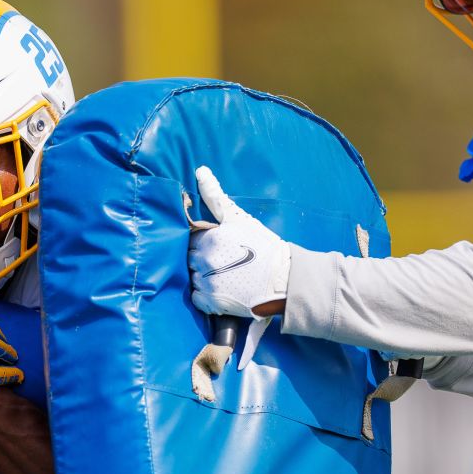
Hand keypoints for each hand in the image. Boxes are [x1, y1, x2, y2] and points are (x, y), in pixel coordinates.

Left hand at [188, 166, 291, 318]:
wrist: (283, 279)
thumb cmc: (263, 246)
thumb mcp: (239, 218)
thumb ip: (215, 196)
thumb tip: (200, 170)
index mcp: (208, 239)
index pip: (190, 239)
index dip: (202, 243)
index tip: (218, 248)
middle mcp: (203, 260)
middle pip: (189, 258)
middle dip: (201, 259)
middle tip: (223, 262)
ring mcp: (206, 283)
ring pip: (192, 278)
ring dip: (203, 277)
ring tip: (226, 277)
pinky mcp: (210, 303)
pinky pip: (196, 298)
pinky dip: (205, 296)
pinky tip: (222, 290)